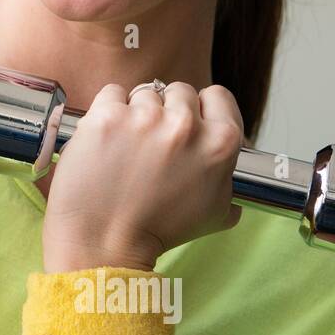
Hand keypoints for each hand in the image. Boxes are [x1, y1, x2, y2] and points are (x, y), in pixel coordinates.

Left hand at [41, 82, 244, 271]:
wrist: (105, 242)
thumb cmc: (157, 232)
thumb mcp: (215, 214)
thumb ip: (228, 182)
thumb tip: (229, 172)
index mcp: (220, 143)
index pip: (217, 96)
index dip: (201, 108)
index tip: (186, 122)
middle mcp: (186, 125)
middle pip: (178, 92)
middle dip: (166, 112)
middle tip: (151, 142)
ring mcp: (145, 118)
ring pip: (143, 93)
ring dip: (135, 113)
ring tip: (125, 147)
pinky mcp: (107, 116)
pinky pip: (111, 94)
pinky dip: (107, 111)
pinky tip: (106, 139)